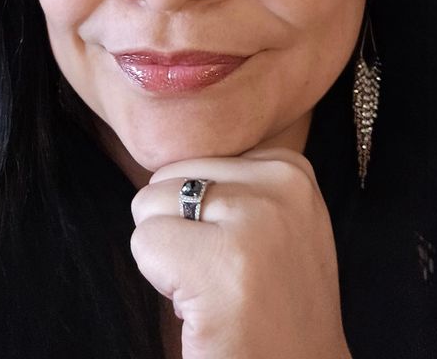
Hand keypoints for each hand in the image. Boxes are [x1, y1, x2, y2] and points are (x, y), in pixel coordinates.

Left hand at [130, 146, 351, 358]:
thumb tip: (160, 128)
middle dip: (180, 230)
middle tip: (224, 276)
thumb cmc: (269, 303)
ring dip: (168, 255)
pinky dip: (159, 282)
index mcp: (292, 167)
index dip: (202, 214)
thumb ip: (229, 177)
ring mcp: (256, 219)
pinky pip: (144, 243)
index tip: (241, 254)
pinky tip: (204, 307)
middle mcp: (281, 181)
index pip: (194, 156)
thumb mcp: (270, 219)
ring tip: (214, 288)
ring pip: (150, 204)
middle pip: (168, 175)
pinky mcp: (224, 263)